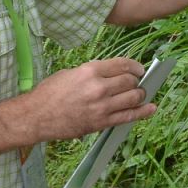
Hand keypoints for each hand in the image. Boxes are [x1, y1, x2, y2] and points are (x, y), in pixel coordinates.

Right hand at [26, 58, 155, 141]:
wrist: (37, 116)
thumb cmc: (49, 93)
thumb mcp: (69, 73)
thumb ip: (91, 73)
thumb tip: (109, 74)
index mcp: (89, 71)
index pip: (122, 65)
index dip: (135, 66)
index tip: (139, 69)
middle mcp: (98, 87)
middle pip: (130, 81)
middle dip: (136, 81)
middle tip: (135, 82)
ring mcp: (102, 106)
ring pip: (133, 97)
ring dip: (140, 95)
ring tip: (138, 94)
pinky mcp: (102, 122)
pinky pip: (129, 116)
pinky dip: (143, 112)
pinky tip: (151, 108)